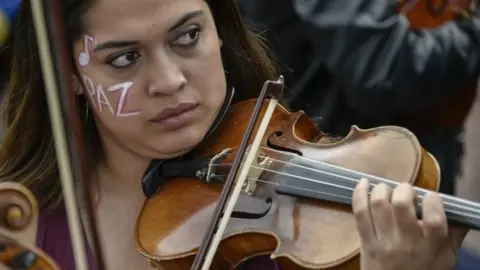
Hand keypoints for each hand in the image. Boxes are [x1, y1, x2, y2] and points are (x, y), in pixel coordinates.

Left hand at [352, 178, 468, 269]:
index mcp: (430, 246)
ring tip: (387, 190)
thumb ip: (454, 233)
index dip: (432, 200)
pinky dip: (359, 194)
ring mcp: (383, 242)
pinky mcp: (366, 241)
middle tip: (406, 191)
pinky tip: (363, 183)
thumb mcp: (447, 258)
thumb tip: (461, 211)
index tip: (430, 196)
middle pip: (401, 204)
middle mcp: (406, 243)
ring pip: (378, 204)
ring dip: (382, 189)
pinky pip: (359, 213)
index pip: (434, 219)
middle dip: (404, 189)